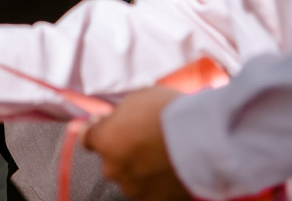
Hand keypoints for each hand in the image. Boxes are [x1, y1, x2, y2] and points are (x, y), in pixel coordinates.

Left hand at [82, 86, 190, 200]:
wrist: (203, 138)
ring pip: (132, 177)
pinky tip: (171, 167)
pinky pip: (153, 191)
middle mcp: (114, 168)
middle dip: (123, 150)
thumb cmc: (170, 114)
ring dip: (141, 168)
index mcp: (104, 141)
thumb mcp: (135, 100)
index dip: (98, 129)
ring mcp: (135, 188)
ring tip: (162, 154)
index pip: (87, 138)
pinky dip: (159, 182)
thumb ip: (119, 115)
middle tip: (145, 138)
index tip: (105, 125)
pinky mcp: (158, 200)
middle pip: (111, 159)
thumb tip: (115, 120)